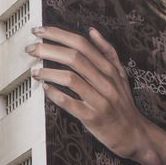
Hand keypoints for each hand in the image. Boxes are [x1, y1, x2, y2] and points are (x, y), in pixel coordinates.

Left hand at [27, 26, 164, 164]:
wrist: (134, 134)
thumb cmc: (122, 104)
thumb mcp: (121, 75)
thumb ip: (108, 52)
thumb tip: (92, 31)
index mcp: (109, 68)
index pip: (81, 44)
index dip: (58, 35)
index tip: (40, 30)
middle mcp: (105, 81)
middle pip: (74, 58)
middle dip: (48, 50)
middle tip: (31, 49)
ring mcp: (100, 99)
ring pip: (71, 79)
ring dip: (49, 72)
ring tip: (35, 71)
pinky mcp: (93, 117)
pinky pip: (71, 103)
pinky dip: (56, 94)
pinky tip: (45, 89)